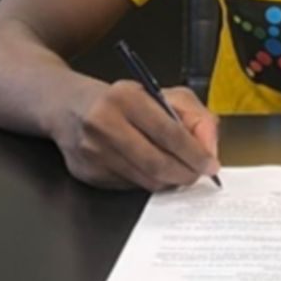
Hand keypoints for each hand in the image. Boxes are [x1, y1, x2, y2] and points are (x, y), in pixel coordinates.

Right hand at [52, 80, 219, 190]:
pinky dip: (147, 182)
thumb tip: (209, 147)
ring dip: (168, 181)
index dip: (195, 153)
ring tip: (179, 172)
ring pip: (144, 179)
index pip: (169, 132)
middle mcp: (104, 123)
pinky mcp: (86, 172)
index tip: (211, 164)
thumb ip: (193, 115)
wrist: (69, 107)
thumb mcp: (161, 94)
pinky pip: (129, 186)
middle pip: (156, 162)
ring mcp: (92, 151)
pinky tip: (151, 171)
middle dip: (185, 173)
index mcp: (126, 97)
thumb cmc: (122, 101)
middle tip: (198, 175)